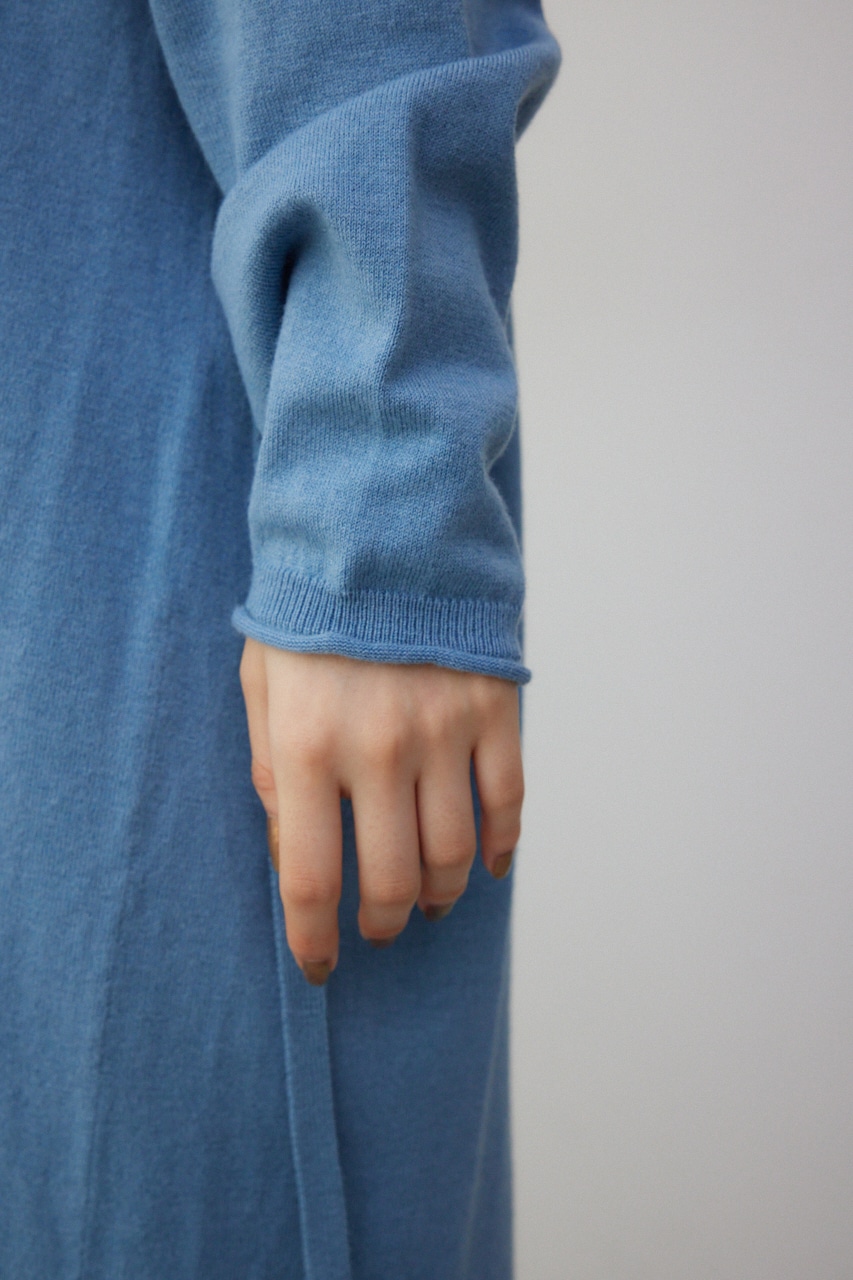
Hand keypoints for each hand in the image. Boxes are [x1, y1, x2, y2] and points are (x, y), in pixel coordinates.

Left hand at [239, 638, 522, 983]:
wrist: (381, 526)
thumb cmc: (308, 613)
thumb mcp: (261, 685)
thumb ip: (270, 772)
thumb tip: (293, 857)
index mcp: (306, 746)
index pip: (312, 878)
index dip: (315, 938)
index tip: (320, 966)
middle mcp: (378, 749)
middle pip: (391, 881)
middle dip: (382, 923)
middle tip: (379, 929)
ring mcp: (444, 731)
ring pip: (454, 855)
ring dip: (441, 896)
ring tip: (429, 902)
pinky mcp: (493, 710)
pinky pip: (508, 801)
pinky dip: (501, 847)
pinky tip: (486, 864)